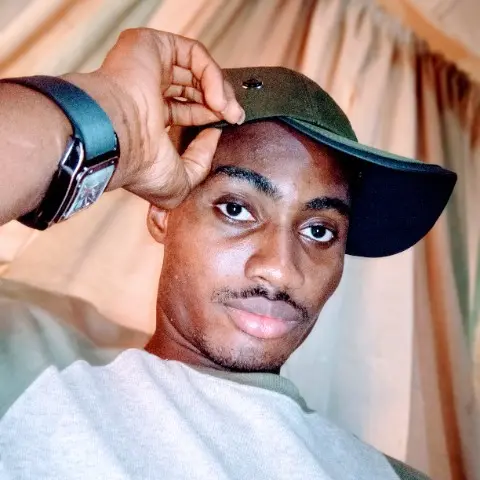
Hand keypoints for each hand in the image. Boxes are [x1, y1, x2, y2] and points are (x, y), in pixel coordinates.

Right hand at [69, 29, 244, 208]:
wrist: (119, 141)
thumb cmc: (141, 166)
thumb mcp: (180, 181)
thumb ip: (201, 163)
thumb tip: (214, 133)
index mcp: (147, 119)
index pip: (185, 111)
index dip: (209, 117)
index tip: (225, 128)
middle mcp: (146, 91)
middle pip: (194, 88)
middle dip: (220, 103)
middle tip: (234, 117)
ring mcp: (147, 67)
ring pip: (196, 69)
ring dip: (220, 91)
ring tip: (229, 111)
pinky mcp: (150, 45)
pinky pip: (194, 54)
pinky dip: (213, 75)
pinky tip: (217, 99)